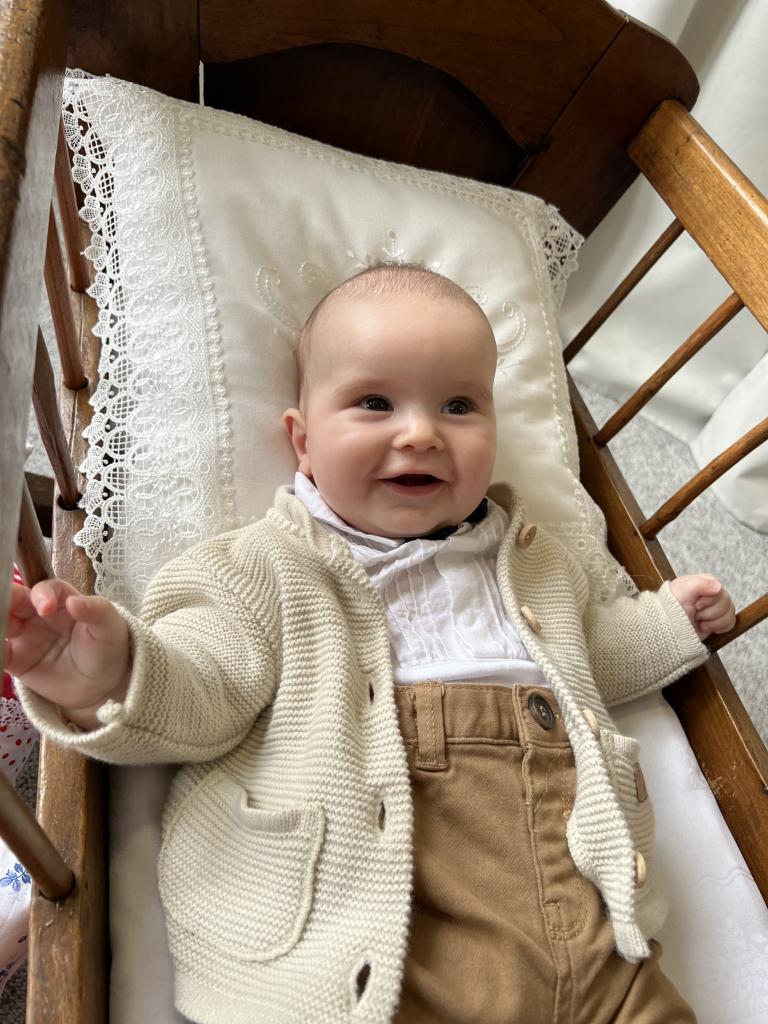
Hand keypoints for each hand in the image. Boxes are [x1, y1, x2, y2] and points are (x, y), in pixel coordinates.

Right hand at [5, 579, 131, 728]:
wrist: (102, 684)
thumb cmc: (107, 647)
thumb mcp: (109, 627)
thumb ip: (96, 611)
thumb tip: (75, 602)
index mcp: (62, 600)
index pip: (46, 589)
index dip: (43, 594)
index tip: (46, 608)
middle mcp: (38, 613)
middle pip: (15, 600)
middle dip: (7, 600)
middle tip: (5, 608)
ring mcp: (25, 636)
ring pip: (3, 623)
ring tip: (0, 631)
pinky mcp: (16, 659)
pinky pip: (1, 652)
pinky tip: (0, 654)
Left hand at [668, 574, 735, 639]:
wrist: (667, 629)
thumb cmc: (670, 608)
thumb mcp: (681, 591)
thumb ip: (699, 584)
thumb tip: (718, 586)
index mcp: (704, 582)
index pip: (719, 589)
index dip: (708, 600)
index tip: (696, 605)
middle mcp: (711, 593)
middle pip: (726, 602)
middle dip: (709, 612)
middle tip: (695, 613)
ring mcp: (715, 607)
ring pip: (729, 613)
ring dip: (712, 621)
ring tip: (698, 621)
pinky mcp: (718, 620)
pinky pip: (731, 623)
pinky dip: (719, 627)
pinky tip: (706, 627)